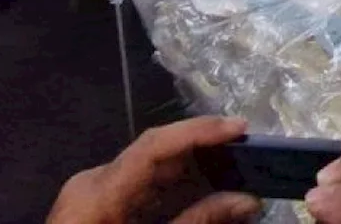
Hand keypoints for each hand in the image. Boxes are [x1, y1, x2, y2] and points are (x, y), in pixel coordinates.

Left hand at [46, 116, 257, 223]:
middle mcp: (92, 183)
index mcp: (97, 192)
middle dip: (204, 152)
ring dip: (194, 171)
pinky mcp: (97, 209)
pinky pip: (141, 188)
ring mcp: (91, 195)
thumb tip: (249, 200)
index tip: (240, 126)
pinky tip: (204, 194)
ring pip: (152, 170)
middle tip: (249, 153)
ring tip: (236, 173)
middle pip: (156, 154)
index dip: (199, 131)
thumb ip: (198, 223)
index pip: (154, 145)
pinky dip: (175, 190)